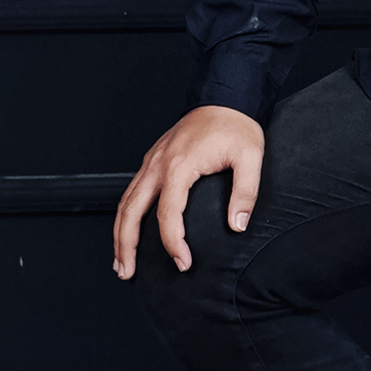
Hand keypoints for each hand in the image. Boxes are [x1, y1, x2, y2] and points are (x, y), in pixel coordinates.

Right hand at [112, 105, 264, 278]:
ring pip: (125, 202)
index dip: (173, 242)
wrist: (225, 98)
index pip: (167, 213)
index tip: (183, 262)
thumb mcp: (250, 157)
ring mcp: (152, 162)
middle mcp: (158, 165)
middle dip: (126, 245)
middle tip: (126, 272)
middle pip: (130, 211)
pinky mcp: (152, 161)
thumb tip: (237, 226)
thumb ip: (245, 193)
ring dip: (119, 233)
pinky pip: (131, 192)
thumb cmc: (236, 126)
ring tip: (120, 261)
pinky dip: (125, 214)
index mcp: (179, 166)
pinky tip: (127, 230)